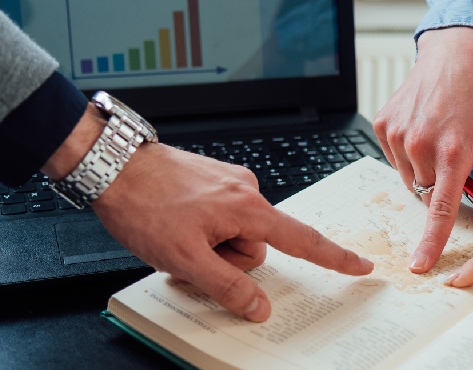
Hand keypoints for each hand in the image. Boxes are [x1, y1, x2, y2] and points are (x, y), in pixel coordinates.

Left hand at [44, 106, 373, 321]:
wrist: (112, 165)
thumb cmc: (145, 203)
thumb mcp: (184, 258)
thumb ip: (226, 285)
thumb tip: (259, 306)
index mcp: (247, 209)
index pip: (303, 239)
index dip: (335, 257)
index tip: (360, 265)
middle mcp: (246, 191)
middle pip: (256, 246)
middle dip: (228, 260)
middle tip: (191, 254)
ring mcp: (230, 185)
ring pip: (235, 234)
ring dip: (212, 245)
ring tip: (178, 235)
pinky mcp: (214, 182)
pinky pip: (221, 218)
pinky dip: (204, 229)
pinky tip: (177, 223)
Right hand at [373, 27, 472, 272]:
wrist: (454, 54)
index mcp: (453, 151)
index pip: (441, 209)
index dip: (432, 240)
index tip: (421, 264)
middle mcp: (421, 144)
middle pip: (427, 194)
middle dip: (442, 188)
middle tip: (456, 162)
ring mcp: (398, 134)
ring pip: (410, 177)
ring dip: (424, 171)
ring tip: (440, 138)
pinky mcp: (383, 125)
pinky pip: (395, 158)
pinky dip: (409, 153)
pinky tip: (424, 129)